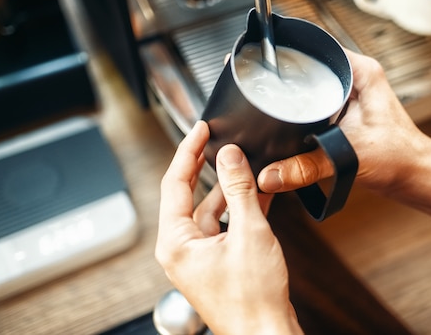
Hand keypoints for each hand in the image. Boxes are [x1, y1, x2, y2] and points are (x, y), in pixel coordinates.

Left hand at [156, 121, 301, 334]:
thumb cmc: (252, 299)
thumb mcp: (249, 232)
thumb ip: (239, 189)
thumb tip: (230, 156)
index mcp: (176, 241)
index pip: (174, 183)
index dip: (188, 151)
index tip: (200, 130)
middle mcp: (182, 248)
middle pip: (189, 194)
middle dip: (206, 166)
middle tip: (217, 140)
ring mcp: (199, 256)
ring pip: (210, 209)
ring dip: (228, 188)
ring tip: (246, 165)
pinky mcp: (216, 261)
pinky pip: (222, 225)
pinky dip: (238, 208)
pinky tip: (256, 193)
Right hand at [257, 49, 430, 197]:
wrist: (416, 178)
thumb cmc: (402, 157)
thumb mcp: (348, 157)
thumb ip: (306, 167)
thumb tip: (271, 174)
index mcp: (361, 72)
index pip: (318, 48)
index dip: (290, 55)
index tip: (266, 66)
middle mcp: (355, 79)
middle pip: (309, 68)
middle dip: (287, 83)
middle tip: (265, 96)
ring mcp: (350, 96)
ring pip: (311, 89)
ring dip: (294, 102)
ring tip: (272, 111)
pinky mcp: (345, 115)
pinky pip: (315, 108)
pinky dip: (302, 118)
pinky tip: (288, 128)